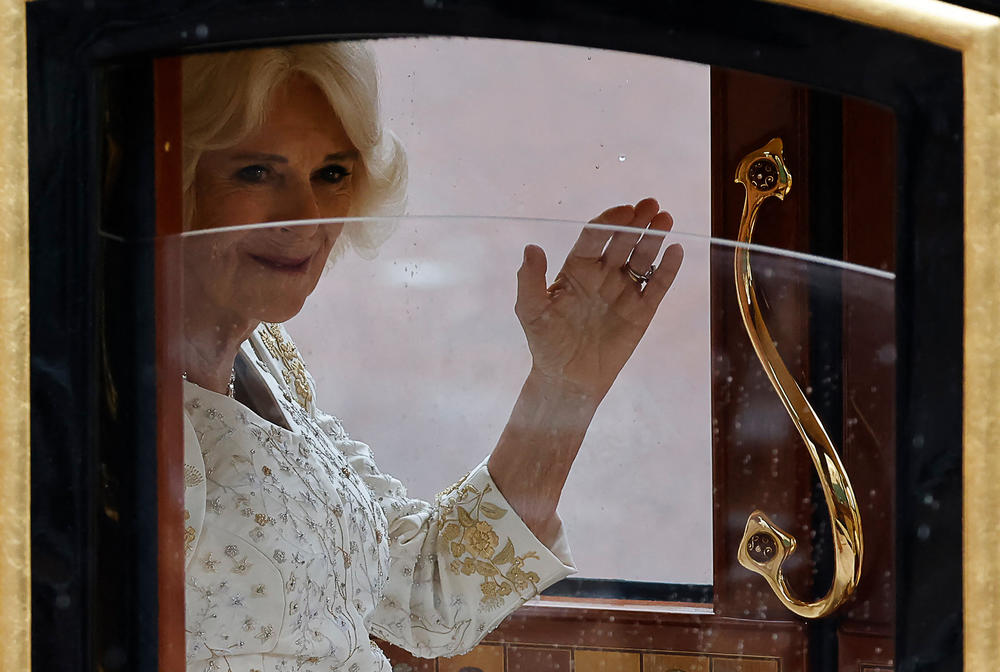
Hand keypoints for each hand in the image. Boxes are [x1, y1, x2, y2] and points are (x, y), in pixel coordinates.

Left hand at [514, 197, 683, 401]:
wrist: (568, 379)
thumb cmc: (546, 343)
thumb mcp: (530, 310)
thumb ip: (529, 279)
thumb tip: (531, 247)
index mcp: (577, 268)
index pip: (595, 237)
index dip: (610, 222)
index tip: (624, 211)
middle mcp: (602, 274)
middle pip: (622, 241)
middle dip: (637, 222)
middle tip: (651, 204)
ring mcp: (623, 291)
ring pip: (642, 258)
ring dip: (654, 237)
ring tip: (666, 219)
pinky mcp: (641, 311)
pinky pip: (657, 285)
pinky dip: (668, 268)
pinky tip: (675, 250)